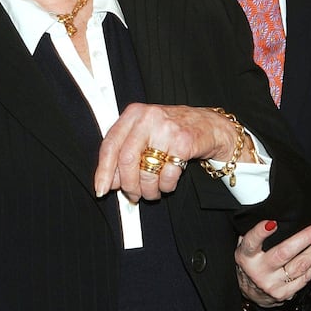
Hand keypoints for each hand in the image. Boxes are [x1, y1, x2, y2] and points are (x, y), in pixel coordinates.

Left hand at [95, 102, 248, 202]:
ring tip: (152, 191)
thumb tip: (109, 181)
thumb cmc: (172, 131)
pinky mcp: (184, 142)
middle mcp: (148, 118)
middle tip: (133, 195)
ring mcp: (166, 129)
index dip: (104, 170)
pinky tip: (168, 182)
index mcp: (133, 114)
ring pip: (147, 171)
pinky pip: (167, 176)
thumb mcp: (144, 135)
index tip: (101, 189)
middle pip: (127, 160)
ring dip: (148, 190)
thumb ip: (125, 153)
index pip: (110, 144)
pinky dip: (166, 186)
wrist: (209, 126)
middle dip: (128, 185)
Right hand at [234, 219, 310, 306]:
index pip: (251, 243)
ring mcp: (273, 284)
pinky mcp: (285, 293)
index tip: (273, 223)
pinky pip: (305, 277)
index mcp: (246, 257)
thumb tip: (272, 213)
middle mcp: (259, 271)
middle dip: (306, 237)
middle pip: (284, 253)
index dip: (261, 232)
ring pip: (300, 265)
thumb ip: (255, 234)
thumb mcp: (245, 247)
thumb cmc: (252, 263)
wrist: (251, 293)